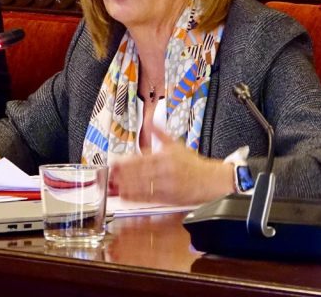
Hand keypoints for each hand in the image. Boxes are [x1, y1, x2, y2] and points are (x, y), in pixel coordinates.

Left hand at [108, 127, 233, 205]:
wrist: (212, 180)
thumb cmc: (194, 163)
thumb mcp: (177, 144)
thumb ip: (160, 133)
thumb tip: (149, 121)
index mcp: (166, 156)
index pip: (140, 159)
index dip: (125, 163)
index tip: (113, 163)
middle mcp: (165, 170)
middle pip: (139, 173)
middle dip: (122, 176)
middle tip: (108, 177)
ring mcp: (167, 185)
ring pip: (142, 186)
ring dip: (126, 187)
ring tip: (113, 187)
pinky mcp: (169, 198)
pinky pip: (149, 198)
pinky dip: (136, 198)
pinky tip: (125, 197)